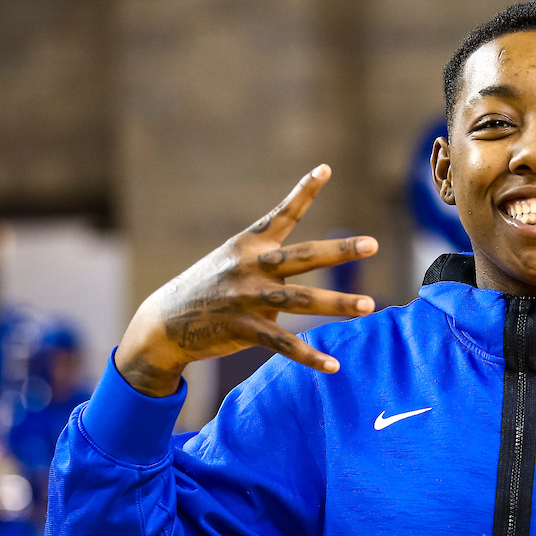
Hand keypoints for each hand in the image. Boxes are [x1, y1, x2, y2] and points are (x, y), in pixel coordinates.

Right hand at [115, 164, 377, 396]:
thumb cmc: (208, 289)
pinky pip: (284, 344)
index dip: (304, 192)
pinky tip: (334, 366)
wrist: (164, 323)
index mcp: (249, 245)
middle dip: (339, 250)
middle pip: (303, 256)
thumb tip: (307, 267)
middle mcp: (250, 267)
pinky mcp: (243, 329)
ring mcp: (246, 298)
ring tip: (369, 305)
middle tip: (372, 244)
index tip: (326, 168)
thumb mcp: (231, 262)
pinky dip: (310, 356)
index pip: (282, 214)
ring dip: (337, 303)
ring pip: (301, 300)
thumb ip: (269, 259)